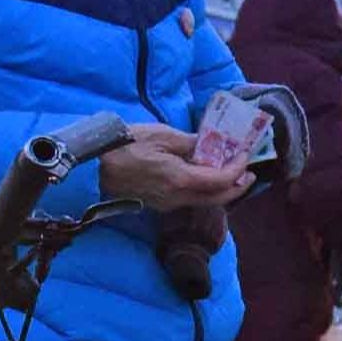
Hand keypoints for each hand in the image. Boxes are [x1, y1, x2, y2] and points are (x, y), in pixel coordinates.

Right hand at [99, 125, 249, 213]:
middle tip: (249, 172)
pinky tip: (205, 176)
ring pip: (205, 201)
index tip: (246, 155)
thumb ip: (191, 142)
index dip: (238, 168)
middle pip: (218, 199)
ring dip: (222, 189)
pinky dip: (205, 190)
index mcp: (180, 180)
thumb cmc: (125, 145)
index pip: (221, 180)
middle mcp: (177, 198)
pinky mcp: (159, 205)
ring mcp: (167, 204)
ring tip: (232, 173)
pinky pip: (190, 200)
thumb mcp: (162, 135)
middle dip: (238, 186)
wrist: (92, 166)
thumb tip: (211, 145)